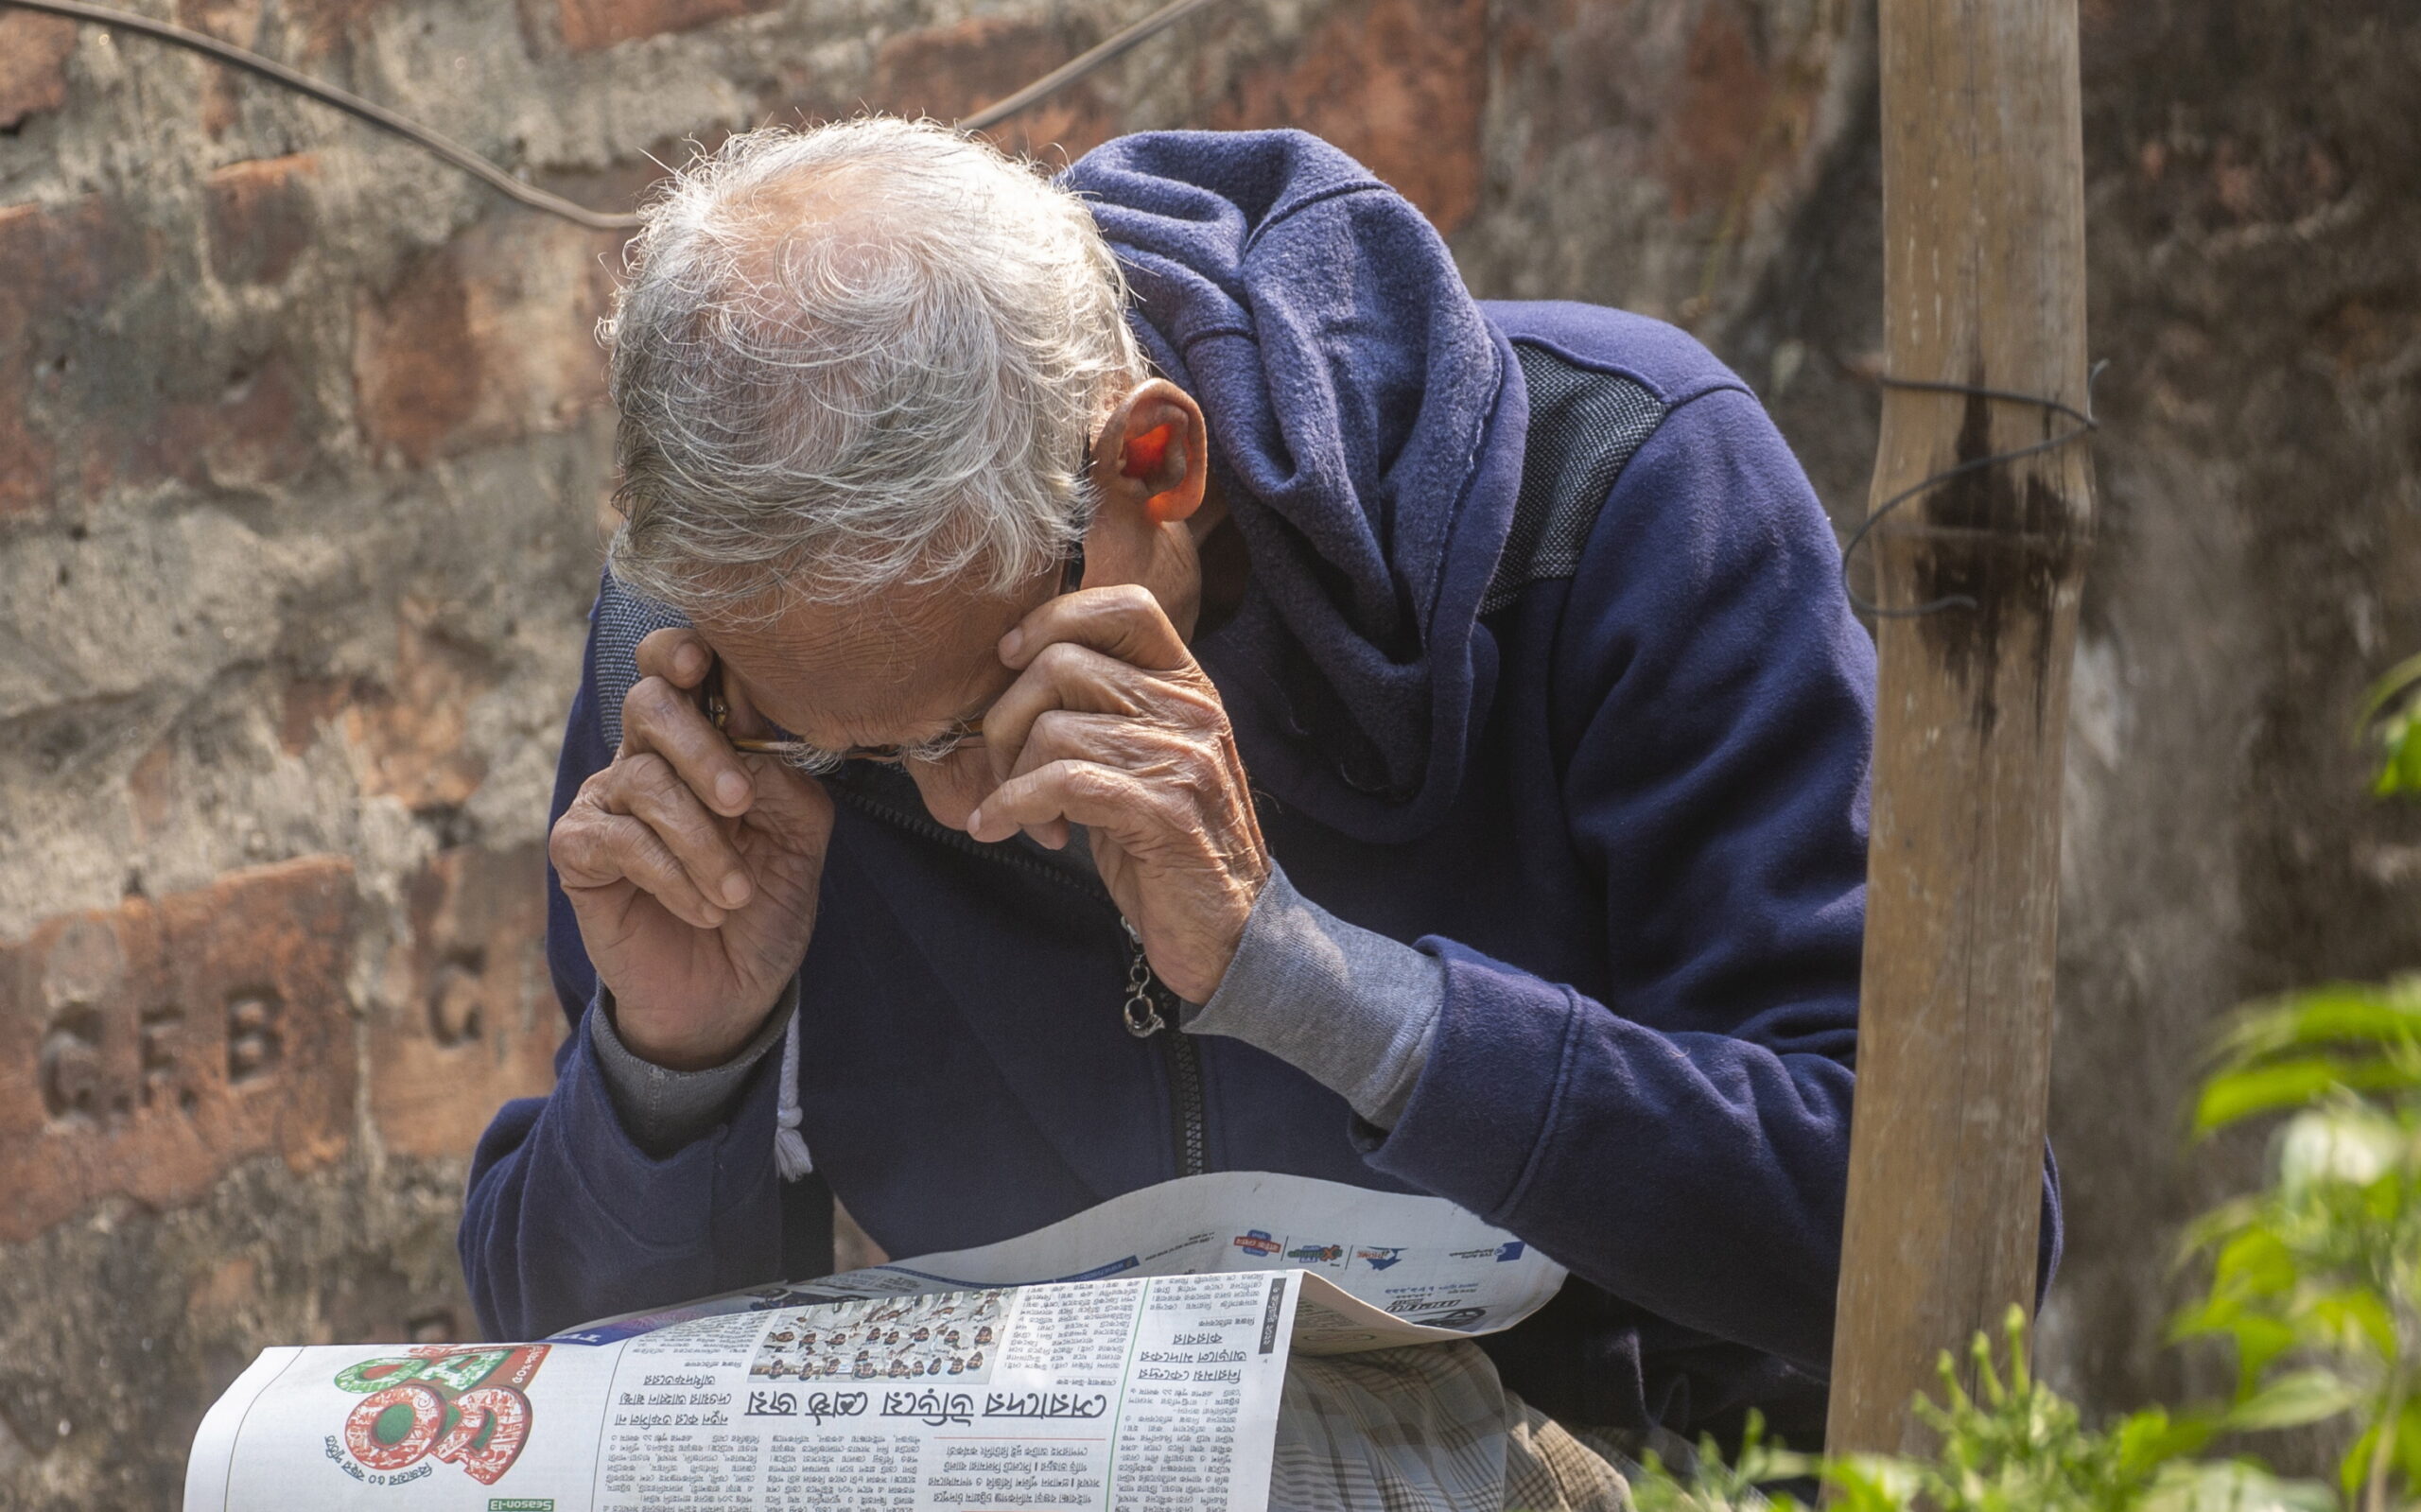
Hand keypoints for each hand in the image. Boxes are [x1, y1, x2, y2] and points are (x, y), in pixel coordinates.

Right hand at [548, 628, 834, 1068]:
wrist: (731, 992)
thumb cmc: (764, 903)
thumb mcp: (798, 836)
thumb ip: (783, 778)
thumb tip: (749, 736)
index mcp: (701, 739)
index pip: (674, 667)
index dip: (679, 651)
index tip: (701, 662)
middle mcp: (646, 757)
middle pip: (648, 704)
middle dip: (701, 749)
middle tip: (741, 803)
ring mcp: (607, 801)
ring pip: (643, 782)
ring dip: (701, 843)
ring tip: (736, 894)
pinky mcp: (579, 851)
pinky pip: (617, 840)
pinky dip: (671, 875)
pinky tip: (704, 910)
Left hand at [966, 584, 1270, 1002]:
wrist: (1227, 932)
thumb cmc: (1164, 846)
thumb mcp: (1138, 761)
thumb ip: (1100, 709)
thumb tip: (1014, 668)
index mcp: (1186, 686)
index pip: (1124, 606)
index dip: (1054, 619)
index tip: (1011, 658)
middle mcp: (1190, 710)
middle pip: (1063, 664)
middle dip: (1007, 720)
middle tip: (1004, 772)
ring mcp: (1181, 758)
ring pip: (1053, 726)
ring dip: (1011, 777)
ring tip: (1024, 815)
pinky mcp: (1163, 811)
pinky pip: (1060, 782)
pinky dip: (1014, 805)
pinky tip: (1003, 829)